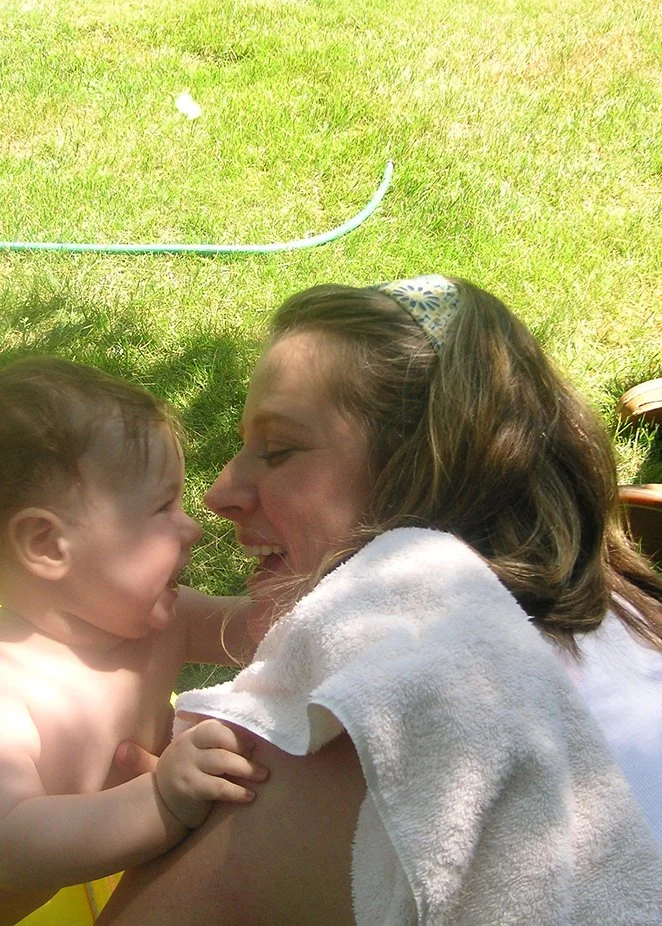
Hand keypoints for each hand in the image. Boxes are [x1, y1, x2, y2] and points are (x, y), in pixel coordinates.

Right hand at [154, 719, 268, 828]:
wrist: (161, 803)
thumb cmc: (191, 773)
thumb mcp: (198, 753)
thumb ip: (218, 743)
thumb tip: (255, 739)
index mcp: (194, 734)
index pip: (217, 725)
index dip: (238, 734)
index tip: (255, 745)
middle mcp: (188, 745)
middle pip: (219, 737)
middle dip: (243, 747)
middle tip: (261, 759)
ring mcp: (186, 766)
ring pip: (222, 761)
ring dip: (247, 769)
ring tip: (263, 776)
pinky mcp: (189, 788)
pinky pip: (218, 787)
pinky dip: (237, 791)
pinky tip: (250, 796)